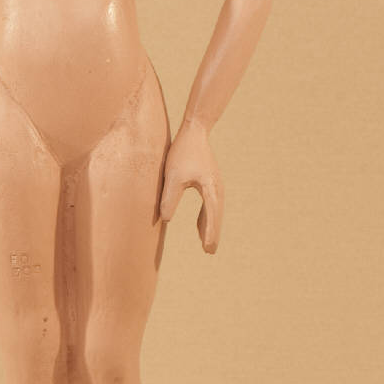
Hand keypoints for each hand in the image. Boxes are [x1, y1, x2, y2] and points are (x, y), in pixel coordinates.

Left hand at [159, 120, 223, 252]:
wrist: (194, 132)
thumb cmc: (183, 152)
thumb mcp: (172, 175)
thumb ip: (170, 197)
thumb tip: (166, 219)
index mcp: (211, 187)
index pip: (211, 214)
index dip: (209, 232)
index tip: (208, 247)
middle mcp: (217, 188)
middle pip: (216, 215)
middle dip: (213, 233)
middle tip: (209, 251)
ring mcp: (215, 185)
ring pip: (214, 211)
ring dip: (210, 226)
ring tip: (206, 244)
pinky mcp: (210, 182)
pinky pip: (210, 204)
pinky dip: (207, 216)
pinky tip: (200, 226)